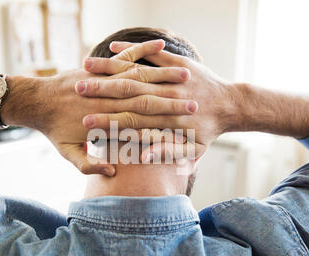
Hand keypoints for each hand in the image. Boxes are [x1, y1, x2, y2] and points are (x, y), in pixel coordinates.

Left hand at [4, 40, 198, 175]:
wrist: (34, 100)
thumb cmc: (52, 129)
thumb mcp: (66, 152)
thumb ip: (87, 165)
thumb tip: (111, 170)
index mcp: (103, 121)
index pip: (138, 124)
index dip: (160, 126)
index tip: (181, 129)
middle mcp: (107, 99)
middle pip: (144, 99)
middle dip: (171, 100)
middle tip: (194, 102)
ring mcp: (104, 80)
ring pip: (138, 76)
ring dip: (162, 74)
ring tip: (186, 74)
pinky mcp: (100, 67)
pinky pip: (123, 56)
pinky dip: (140, 49)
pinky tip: (159, 43)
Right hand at [79, 41, 241, 160]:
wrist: (231, 105)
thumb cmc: (209, 130)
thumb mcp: (193, 150)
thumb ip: (166, 154)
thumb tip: (141, 157)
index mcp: (165, 122)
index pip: (131, 123)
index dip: (106, 122)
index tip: (84, 124)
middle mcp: (166, 99)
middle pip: (129, 95)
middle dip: (101, 91)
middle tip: (77, 90)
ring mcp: (171, 79)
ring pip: (137, 74)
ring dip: (112, 69)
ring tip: (87, 66)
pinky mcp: (177, 63)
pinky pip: (151, 55)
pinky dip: (133, 50)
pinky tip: (112, 47)